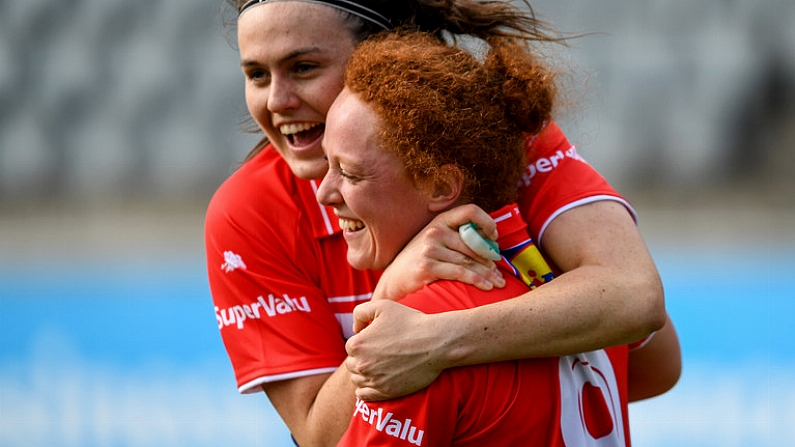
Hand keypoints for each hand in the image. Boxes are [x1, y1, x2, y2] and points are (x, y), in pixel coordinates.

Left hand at [345, 300, 448, 400]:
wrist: (435, 342)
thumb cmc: (410, 322)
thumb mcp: (382, 306)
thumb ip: (361, 312)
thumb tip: (355, 328)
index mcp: (357, 344)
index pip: (351, 348)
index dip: (364, 343)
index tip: (377, 341)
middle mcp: (362, 364)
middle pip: (352, 364)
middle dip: (362, 359)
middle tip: (380, 354)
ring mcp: (374, 380)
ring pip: (357, 380)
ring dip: (363, 374)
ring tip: (379, 367)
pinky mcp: (386, 392)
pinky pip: (363, 395)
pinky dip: (365, 390)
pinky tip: (375, 381)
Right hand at [372, 203, 504, 301]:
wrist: (394, 280)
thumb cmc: (420, 261)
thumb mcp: (434, 241)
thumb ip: (456, 237)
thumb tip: (490, 242)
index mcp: (440, 220)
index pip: (470, 211)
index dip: (487, 222)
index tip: (494, 238)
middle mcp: (435, 231)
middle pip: (474, 243)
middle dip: (491, 259)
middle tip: (501, 273)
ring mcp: (430, 248)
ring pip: (469, 260)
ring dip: (488, 273)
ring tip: (499, 283)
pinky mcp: (428, 266)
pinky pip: (460, 272)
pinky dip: (477, 280)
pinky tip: (487, 287)